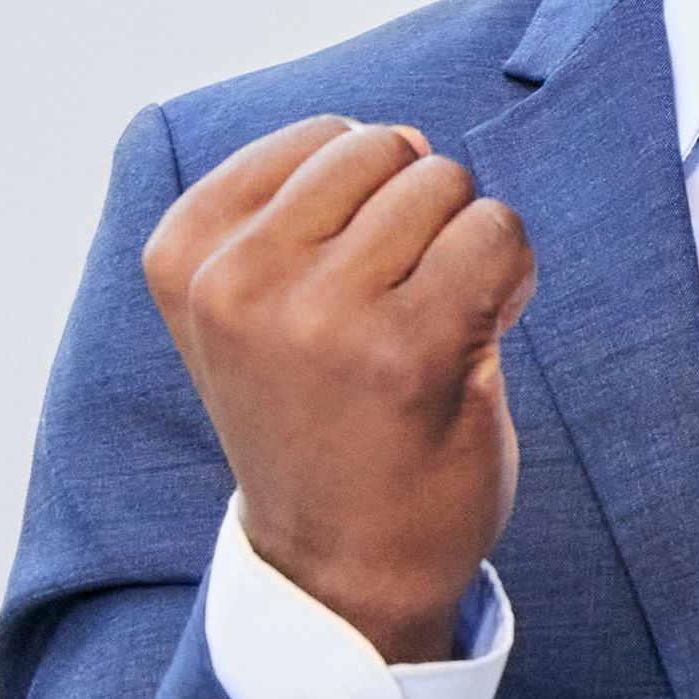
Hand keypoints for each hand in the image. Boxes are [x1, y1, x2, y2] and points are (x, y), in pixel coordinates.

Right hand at [142, 118, 530, 663]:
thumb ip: (293, 210)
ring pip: (446, 186)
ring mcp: (318, 314)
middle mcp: (237, 280)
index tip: (349, 282)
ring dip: (466, 249)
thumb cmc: (317, 418)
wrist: (341, 565)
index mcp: (186, 256)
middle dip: (420, 213)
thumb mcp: (251, 306)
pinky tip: (476, 345)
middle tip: (402, 305)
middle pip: (388, 149)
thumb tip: (401, 133)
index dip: (367, 199)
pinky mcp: (408, 347)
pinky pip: (498, 233)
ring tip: (433, 330)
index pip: (323, 137)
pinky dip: (512, 277)